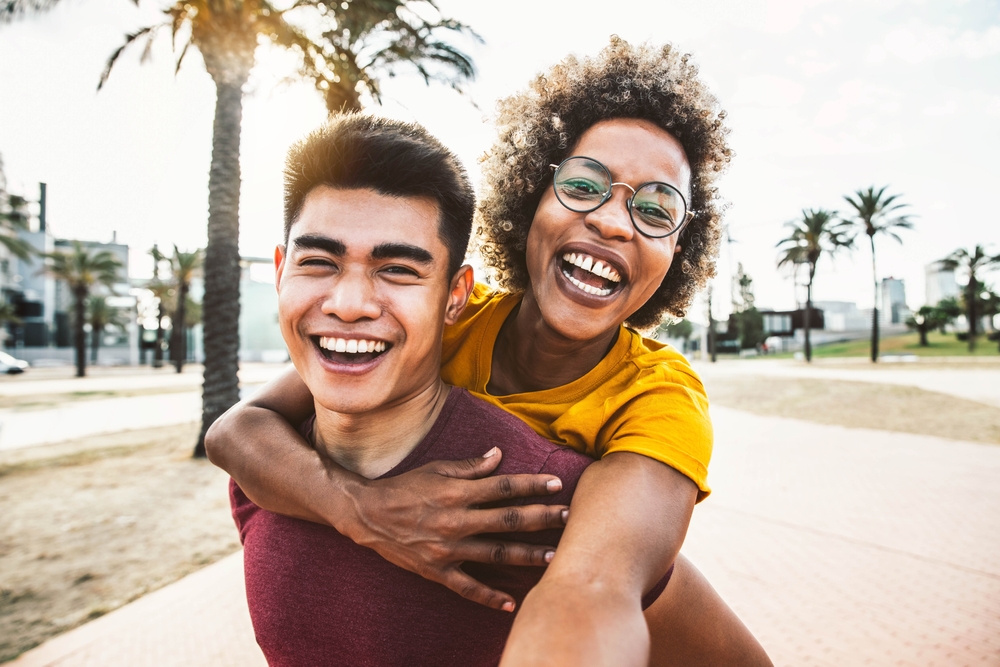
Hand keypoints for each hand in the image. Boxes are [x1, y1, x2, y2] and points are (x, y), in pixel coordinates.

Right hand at [345, 447, 567, 610]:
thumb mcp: (437, 469)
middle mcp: (456, 521)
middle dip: (542, 518)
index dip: (532, 485)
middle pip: (508, 520)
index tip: (556, 484)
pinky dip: (489, 597)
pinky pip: (468, 587)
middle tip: (568, 516)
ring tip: (553, 556)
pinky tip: (511, 603)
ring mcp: (447, 549)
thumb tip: (499, 455)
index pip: (503, 487)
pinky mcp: (437, 570)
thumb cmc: (405, 488)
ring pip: (496, 554)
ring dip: (526, 555)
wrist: (368, 515)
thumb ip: (470, 467)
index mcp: (457, 493)